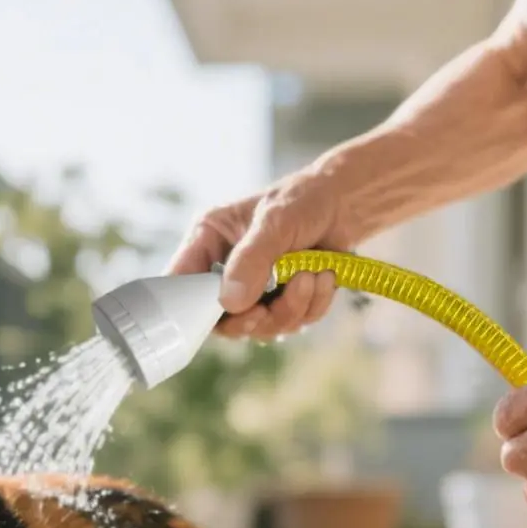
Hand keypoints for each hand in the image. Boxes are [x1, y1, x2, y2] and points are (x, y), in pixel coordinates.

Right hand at [164, 169, 351, 339]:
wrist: (345, 203)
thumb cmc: (304, 199)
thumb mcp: (275, 221)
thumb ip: (252, 259)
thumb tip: (230, 303)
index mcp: (208, 243)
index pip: (181, 284)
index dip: (190, 307)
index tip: (220, 313)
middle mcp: (225, 271)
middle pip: (221, 321)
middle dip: (252, 319)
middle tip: (269, 309)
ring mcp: (254, 292)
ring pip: (260, 327)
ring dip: (291, 308)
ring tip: (311, 275)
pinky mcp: (283, 303)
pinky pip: (292, 324)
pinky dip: (312, 305)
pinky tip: (322, 276)